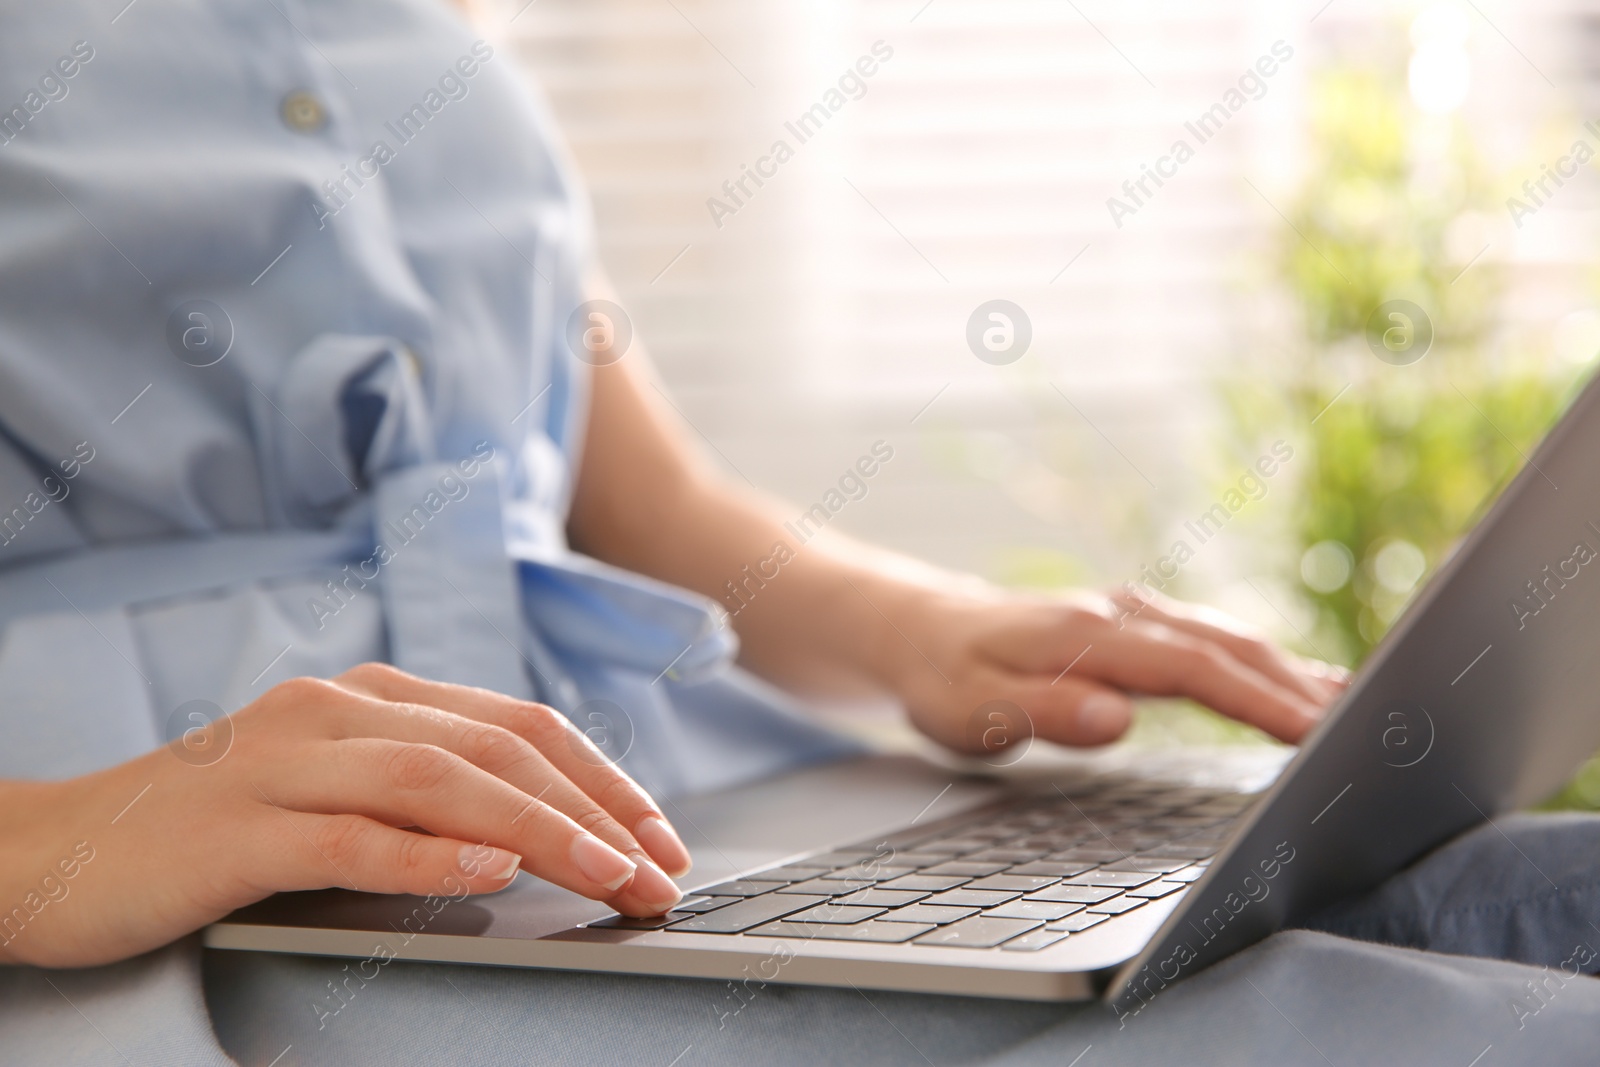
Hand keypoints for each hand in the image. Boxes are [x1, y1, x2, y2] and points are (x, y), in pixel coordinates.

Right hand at [0, 663, 690, 967]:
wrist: (55, 851)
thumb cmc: (208, 827)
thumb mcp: (330, 789)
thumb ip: (419, 791)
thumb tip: (535, 833)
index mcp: (368, 696)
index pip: (517, 725)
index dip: (601, 778)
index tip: (659, 836)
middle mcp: (336, 711)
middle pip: (498, 750)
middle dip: (595, 810)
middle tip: (657, 872)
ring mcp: (284, 764)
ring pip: (442, 784)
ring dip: (540, 831)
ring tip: (606, 874)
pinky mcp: (236, 829)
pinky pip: (350, 837)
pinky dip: (428, 857)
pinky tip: (487, 876)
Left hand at [878, 582, 1345, 754]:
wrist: (925, 630)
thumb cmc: (945, 678)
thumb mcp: (970, 710)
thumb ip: (1041, 713)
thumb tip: (1115, 720)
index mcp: (1086, 635)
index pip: (1190, 669)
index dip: (1256, 700)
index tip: (1314, 730)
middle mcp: (1119, 614)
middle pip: (1226, 646)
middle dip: (1298, 685)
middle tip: (1370, 725)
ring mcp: (1132, 615)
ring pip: (1228, 638)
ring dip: (1292, 670)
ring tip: (1361, 704)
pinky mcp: (1138, 626)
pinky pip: (1214, 640)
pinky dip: (1265, 661)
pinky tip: (1302, 682)